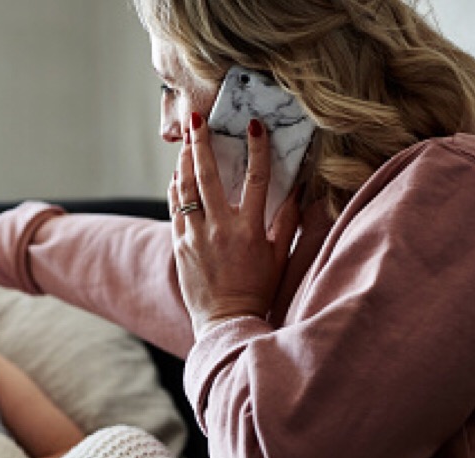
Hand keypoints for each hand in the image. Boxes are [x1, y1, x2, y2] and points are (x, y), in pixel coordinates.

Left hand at [170, 112, 300, 336]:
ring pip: (186, 188)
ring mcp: (196, 236)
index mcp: (250, 229)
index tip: (254, 126)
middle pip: (208, 175)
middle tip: (196, 120)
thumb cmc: (259, 289)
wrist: (226, 321)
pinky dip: (177, 187)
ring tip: (186, 140)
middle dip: (202, 143)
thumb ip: (288, 220)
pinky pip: (176, 207)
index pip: (256, 179)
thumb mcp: (280, 255)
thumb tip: (299, 188)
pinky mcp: (180, 244)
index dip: (257, 150)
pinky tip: (179, 173)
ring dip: (185, 160)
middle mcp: (220, 229)